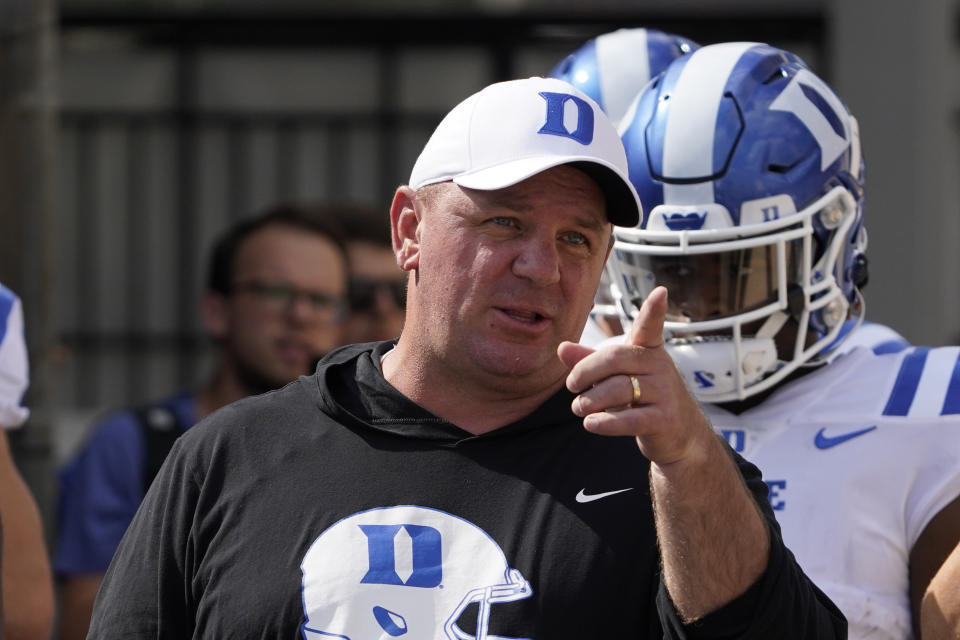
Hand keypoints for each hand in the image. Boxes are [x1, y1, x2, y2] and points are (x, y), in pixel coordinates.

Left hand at [557, 286, 711, 465]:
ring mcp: (665, 392)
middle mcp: (660, 366)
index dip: (654, 309)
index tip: (661, 291)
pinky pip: (627, 419)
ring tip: (579, 408)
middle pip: (614, 359)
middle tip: (571, 386)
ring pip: (617, 390)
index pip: (650, 325)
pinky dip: (603, 422)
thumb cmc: (642, 396)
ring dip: (589, 401)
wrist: (679, 433)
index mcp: (648, 350)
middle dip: (585, 372)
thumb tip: (562, 348)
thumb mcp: (616, 375)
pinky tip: (591, 423)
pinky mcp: (664, 419)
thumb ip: (589, 361)